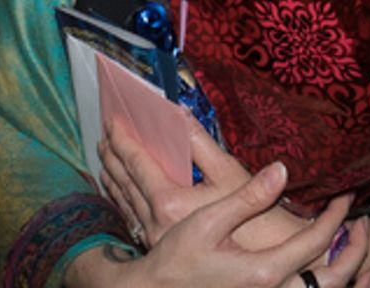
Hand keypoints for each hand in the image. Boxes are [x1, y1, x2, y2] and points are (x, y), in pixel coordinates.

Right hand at [68, 162, 369, 287]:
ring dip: (350, 277)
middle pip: (334, 279)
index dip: (336, 216)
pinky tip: (336, 281)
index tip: (347, 195)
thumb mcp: (207, 222)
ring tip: (362, 255)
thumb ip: (248, 197)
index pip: (316, 241)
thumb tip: (282, 169)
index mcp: (265, 272)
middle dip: (356, 250)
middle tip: (363, 223)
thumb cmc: (176, 260)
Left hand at [100, 120, 312, 250]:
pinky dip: (122, 198)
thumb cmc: (251, 215)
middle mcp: (156, 223)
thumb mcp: (227, 171)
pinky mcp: (160, 244)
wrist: (264, 257)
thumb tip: (180, 113)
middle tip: (105, 133)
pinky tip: (120, 191)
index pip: (138, 164)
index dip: (124, 139)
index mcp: (169, 203)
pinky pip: (132, 216)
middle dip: (113, 155)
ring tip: (106, 157)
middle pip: (125, 182)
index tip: (114, 119)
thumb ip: (199, 142)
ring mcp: (155, 237)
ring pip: (125, 201)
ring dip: (114, 176)